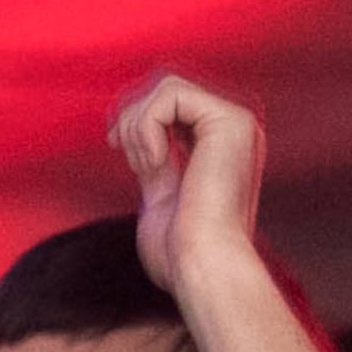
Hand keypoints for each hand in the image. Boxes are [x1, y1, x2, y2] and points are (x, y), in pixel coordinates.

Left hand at [109, 70, 264, 293]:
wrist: (201, 265)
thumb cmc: (180, 249)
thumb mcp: (160, 193)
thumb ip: (156, 161)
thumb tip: (134, 133)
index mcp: (220, 145)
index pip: (170, 103)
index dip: (134, 116)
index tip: (114, 144)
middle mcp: (233, 129)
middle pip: (167, 86)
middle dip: (133, 117)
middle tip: (123, 153)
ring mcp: (237, 122)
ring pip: (167, 86)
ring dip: (139, 126)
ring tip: (145, 166)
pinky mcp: (231, 121)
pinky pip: (170, 95)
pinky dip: (147, 127)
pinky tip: (154, 163)